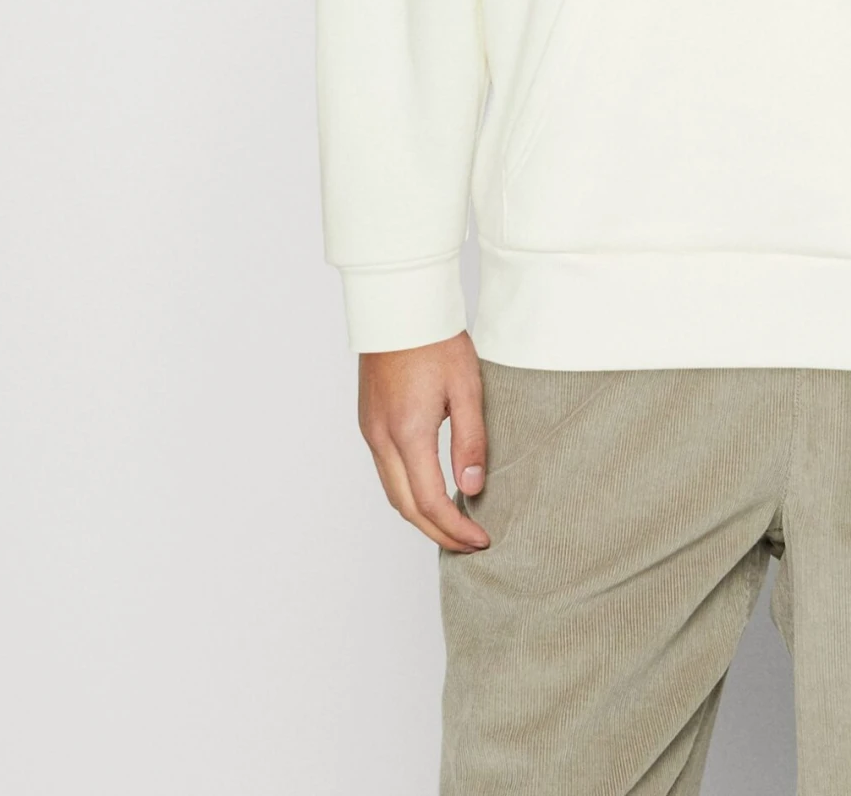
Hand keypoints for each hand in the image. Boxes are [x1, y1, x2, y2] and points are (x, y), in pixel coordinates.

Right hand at [357, 331, 490, 551]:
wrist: (399, 306)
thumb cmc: (436, 340)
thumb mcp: (467, 389)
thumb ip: (471, 442)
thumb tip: (472, 490)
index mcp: (407, 432)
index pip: (430, 502)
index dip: (456, 528)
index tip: (481, 539)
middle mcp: (381, 438)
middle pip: (405, 507)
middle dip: (438, 533)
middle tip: (470, 543)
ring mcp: (369, 431)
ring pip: (392, 491)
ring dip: (421, 515)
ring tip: (454, 523)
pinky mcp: (368, 421)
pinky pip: (385, 471)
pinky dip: (407, 491)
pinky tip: (429, 490)